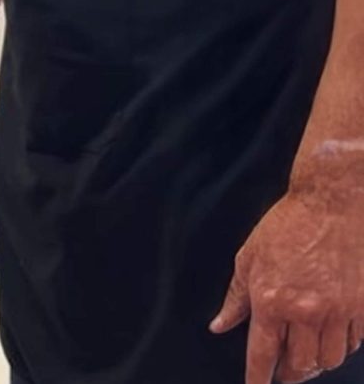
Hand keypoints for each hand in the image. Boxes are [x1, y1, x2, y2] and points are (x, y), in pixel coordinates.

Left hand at [211, 190, 363, 383]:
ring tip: (306, 361)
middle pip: (300, 364)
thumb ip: (236, 299)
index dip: (258, 378)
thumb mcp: (249, 259)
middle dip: (289, 376)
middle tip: (283, 376)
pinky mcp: (362, 306)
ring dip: (316, 365)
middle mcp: (306, 312)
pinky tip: (331, 342)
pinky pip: (354, 343)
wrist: (332, 203)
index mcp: (272, 301)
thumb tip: (219, 326)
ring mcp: (338, 311)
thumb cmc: (286, 226)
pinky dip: (341, 348)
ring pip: (329, 358)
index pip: (263, 354)